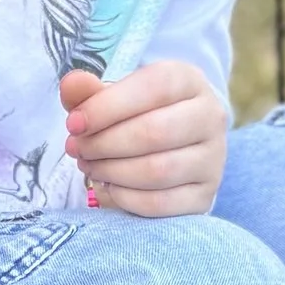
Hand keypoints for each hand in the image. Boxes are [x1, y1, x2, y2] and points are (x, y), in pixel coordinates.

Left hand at [62, 63, 228, 216]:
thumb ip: (88, 91)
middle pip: (154, 132)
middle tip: (76, 149)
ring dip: (111, 171)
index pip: (154, 87)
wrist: (171, 148)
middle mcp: (210, 117)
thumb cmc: (134, 116)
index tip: (73, 124)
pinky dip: (124, 198)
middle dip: (104, 144)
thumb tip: (72, 85)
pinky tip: (108, 187)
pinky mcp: (204, 196)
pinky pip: (159, 203)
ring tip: (89, 166)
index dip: (107, 107)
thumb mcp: (112, 97)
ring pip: (157, 171)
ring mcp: (213, 160)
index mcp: (189, 81)